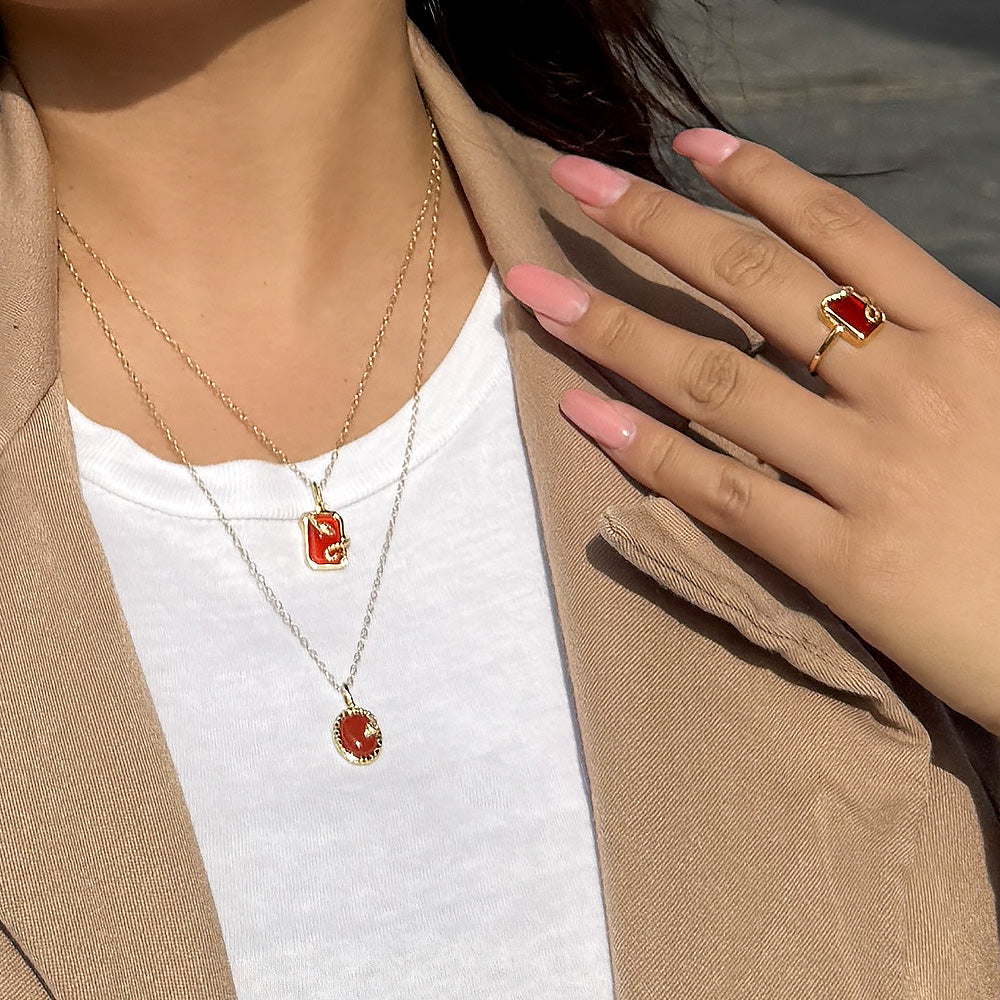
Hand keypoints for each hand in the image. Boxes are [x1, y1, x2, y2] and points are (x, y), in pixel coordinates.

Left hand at [504, 129, 999, 734]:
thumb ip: (936, 348)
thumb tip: (852, 313)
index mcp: (966, 338)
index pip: (842, 232)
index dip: (758, 180)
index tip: (684, 146)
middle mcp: (914, 388)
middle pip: (757, 283)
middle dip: (655, 224)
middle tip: (573, 181)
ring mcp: (873, 473)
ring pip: (716, 379)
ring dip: (615, 328)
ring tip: (536, 295)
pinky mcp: (847, 563)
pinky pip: (724, 494)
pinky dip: (648, 451)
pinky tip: (584, 410)